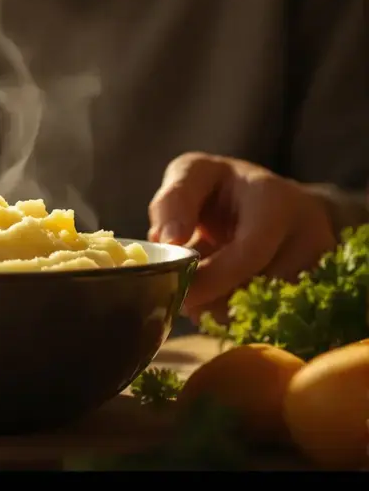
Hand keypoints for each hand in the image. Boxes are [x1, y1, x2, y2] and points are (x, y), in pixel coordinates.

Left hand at [147, 152, 335, 321]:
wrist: (273, 198)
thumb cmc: (223, 186)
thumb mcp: (193, 174)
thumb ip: (174, 201)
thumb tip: (169, 239)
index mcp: (275, 201)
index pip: (251, 252)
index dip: (213, 279)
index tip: (182, 293)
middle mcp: (309, 232)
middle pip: (263, 289)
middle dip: (217, 301)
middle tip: (185, 301)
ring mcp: (320, 263)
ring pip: (271, 309)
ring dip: (228, 311)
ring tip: (201, 296)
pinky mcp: (320, 287)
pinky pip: (279, 316)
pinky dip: (243, 315)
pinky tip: (222, 299)